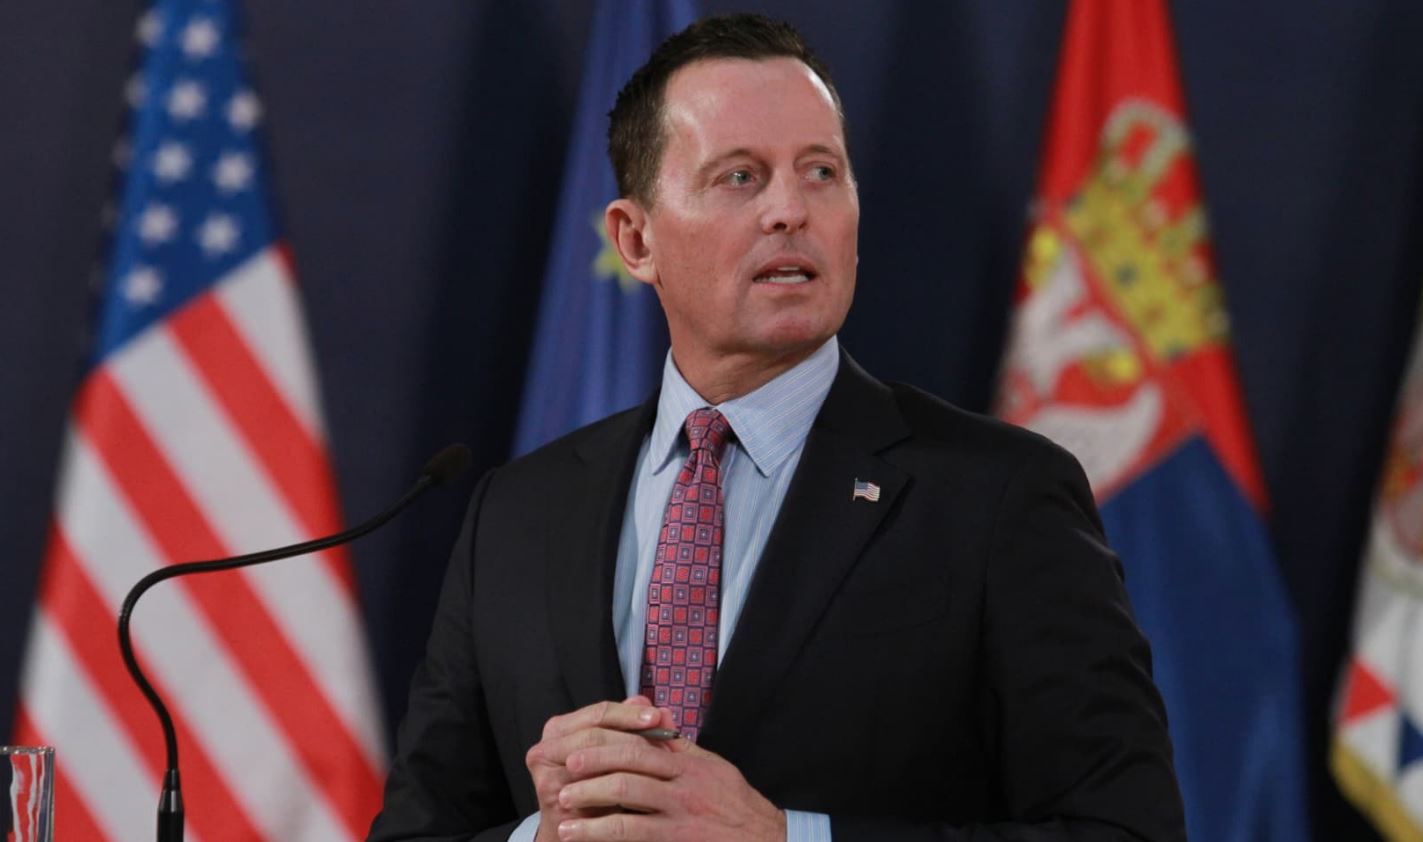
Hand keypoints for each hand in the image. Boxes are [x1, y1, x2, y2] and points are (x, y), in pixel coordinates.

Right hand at [526, 697, 676, 841]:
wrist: (580, 834)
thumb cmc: (600, 790)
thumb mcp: (616, 754)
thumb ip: (632, 729)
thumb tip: (656, 708)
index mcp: (559, 730)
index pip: (599, 713)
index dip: (629, 713)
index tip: (657, 716)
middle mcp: (545, 748)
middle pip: (595, 733)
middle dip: (632, 734)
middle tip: (663, 738)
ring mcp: (545, 774)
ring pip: (594, 759)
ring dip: (628, 759)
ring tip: (659, 762)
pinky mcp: (553, 798)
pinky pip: (591, 788)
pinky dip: (619, 785)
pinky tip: (642, 786)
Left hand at [554, 737, 786, 840]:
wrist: (765, 839)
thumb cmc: (734, 803)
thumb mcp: (711, 767)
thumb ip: (678, 746)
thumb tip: (655, 716)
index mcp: (688, 762)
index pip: (639, 744)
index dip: (605, 744)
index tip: (578, 746)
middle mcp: (683, 783)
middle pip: (628, 765)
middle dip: (591, 765)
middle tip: (563, 769)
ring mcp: (680, 812)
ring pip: (626, 798)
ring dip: (588, 799)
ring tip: (562, 804)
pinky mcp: (676, 838)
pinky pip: (632, 832)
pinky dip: (598, 832)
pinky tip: (577, 834)